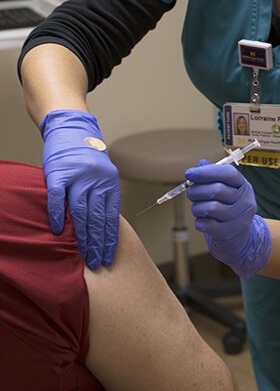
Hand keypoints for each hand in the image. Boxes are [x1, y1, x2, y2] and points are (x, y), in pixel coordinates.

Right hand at [41, 109, 119, 268]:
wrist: (70, 128)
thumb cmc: (85, 154)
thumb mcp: (100, 173)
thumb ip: (102, 195)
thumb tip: (103, 226)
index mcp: (109, 180)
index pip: (111, 215)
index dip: (110, 237)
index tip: (109, 256)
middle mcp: (96, 178)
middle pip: (97, 217)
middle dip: (98, 243)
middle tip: (97, 262)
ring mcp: (77, 175)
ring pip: (81, 211)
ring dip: (82, 236)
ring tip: (84, 255)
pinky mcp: (58, 172)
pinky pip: (57, 198)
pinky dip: (57, 215)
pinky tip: (57, 230)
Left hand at [185, 160, 271, 278]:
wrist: (240, 238)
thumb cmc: (229, 208)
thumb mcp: (227, 189)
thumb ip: (214, 175)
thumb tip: (201, 163)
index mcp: (244, 186)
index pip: (228, 173)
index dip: (207, 172)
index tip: (189, 173)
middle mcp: (245, 201)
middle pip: (217, 190)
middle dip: (197, 190)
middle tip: (190, 193)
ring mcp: (239, 219)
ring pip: (210, 208)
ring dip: (197, 207)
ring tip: (197, 208)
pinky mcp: (229, 233)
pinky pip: (207, 225)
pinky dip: (199, 222)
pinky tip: (201, 220)